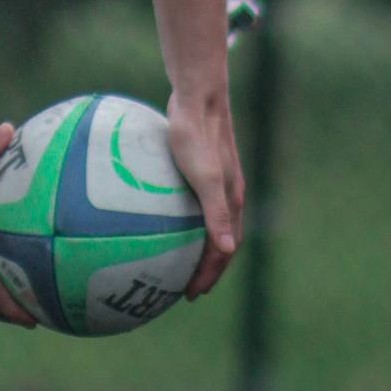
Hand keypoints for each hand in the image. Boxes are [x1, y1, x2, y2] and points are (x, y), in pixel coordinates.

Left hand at [166, 92, 243, 297]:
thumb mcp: (205, 177)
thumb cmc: (196, 136)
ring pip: (208, 225)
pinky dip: (184, 223)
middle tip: (184, 289)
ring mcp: (215, 183)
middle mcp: (227, 196)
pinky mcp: (200, 170)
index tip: (191, 293)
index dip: (210, 274)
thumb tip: (225, 251)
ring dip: (197, 248)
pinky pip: (193, 206)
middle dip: (206, 269)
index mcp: (231, 202)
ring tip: (175, 262)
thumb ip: (216, 213)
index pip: (224, 250)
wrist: (198, 97)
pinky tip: (159, 221)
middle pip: (219, 242)